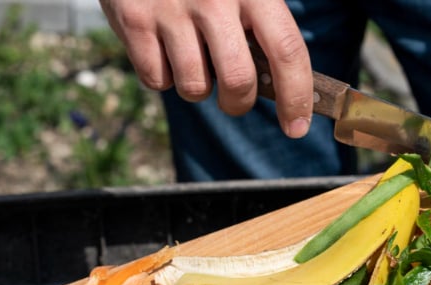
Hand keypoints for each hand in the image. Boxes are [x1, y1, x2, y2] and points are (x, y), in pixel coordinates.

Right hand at [99, 0, 313, 137]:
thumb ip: (265, 25)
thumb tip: (284, 85)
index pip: (286, 50)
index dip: (296, 96)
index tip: (296, 126)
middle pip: (238, 82)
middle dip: (238, 102)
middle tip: (235, 96)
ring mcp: (171, 10)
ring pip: (195, 88)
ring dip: (198, 87)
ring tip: (193, 57)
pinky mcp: (134, 20)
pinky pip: (157, 80)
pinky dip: (163, 75)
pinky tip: (164, 48)